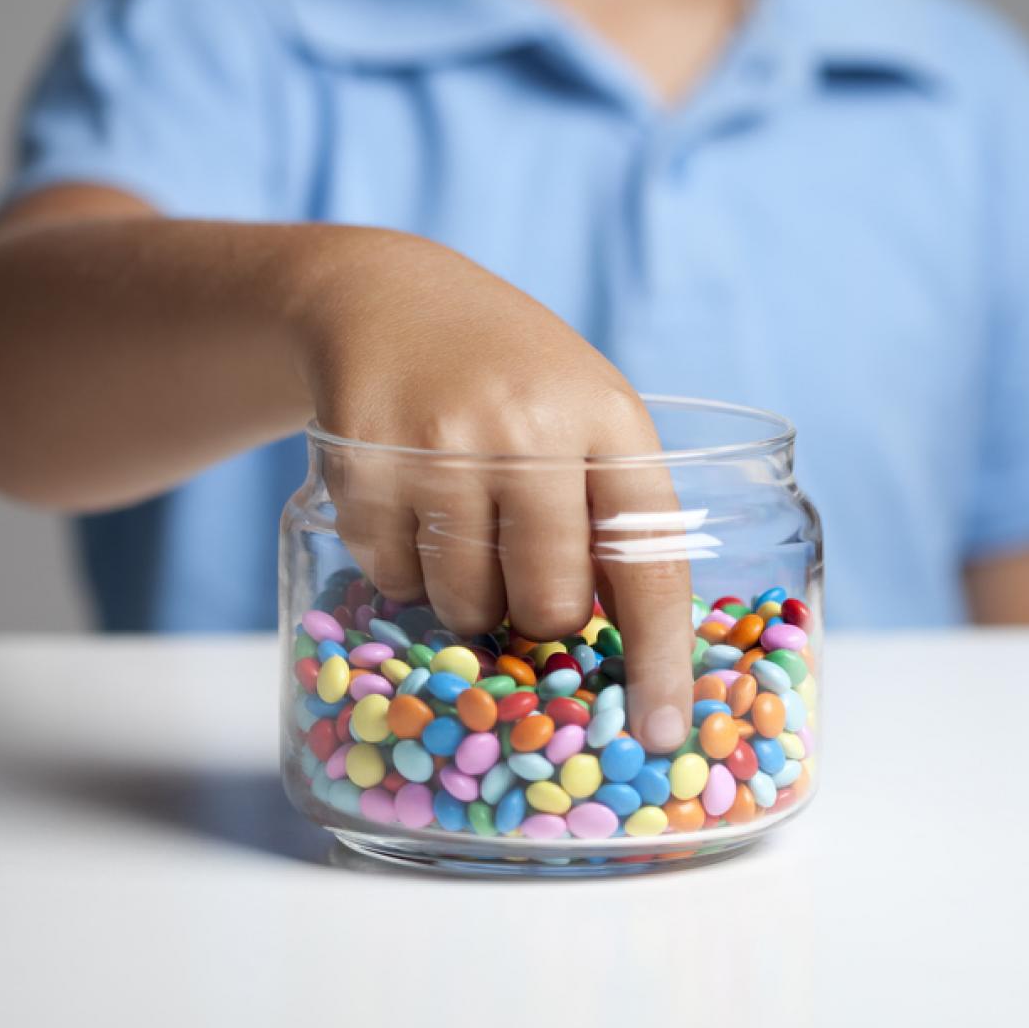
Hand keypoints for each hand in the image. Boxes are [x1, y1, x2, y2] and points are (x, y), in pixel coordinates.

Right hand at [299, 232, 693, 751]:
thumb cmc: (508, 372)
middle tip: (524, 570)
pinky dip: (404, 568)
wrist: (386, 294)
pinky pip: (395, 581)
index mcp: (606, 419)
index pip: (648, 562)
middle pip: (550, 603)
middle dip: (540, 614)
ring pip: (466, 605)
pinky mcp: (364, 467)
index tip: (663, 733)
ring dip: (466, 595)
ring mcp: (440, 449)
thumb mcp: (583, 410)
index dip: (660, 658)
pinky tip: (410, 504)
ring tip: (462, 523)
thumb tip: (632, 649)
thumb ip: (611, 508)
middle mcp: (528, 430)